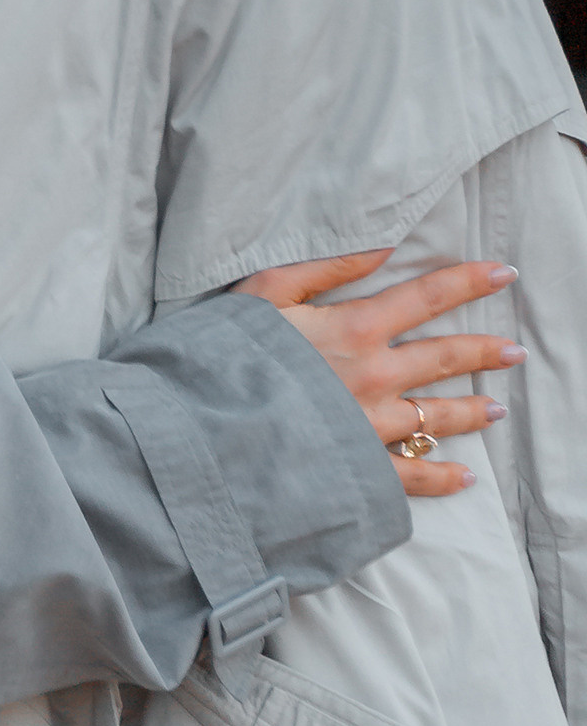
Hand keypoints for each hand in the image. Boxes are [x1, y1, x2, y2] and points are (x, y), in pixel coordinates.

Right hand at [237, 249, 522, 498]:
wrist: (211, 425)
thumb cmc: (230, 352)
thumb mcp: (266, 292)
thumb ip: (325, 268)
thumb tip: (381, 247)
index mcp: (355, 328)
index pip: (426, 297)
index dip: (468, 282)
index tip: (503, 273)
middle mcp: (375, 376)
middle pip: (444, 358)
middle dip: (484, 351)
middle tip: (514, 352)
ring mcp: (372, 425)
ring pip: (438, 416)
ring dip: (471, 411)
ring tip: (496, 409)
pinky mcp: (361, 466)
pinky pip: (412, 476)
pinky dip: (441, 478)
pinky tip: (463, 477)